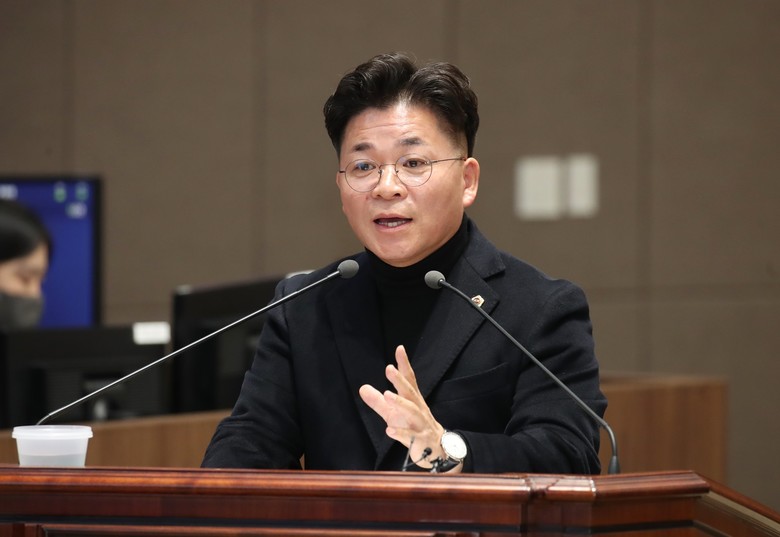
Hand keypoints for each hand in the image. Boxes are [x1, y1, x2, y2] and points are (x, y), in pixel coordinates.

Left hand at [359, 345, 460, 471]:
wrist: (437, 449)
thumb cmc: (413, 427)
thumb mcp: (393, 414)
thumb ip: (378, 402)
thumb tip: (362, 388)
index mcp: (413, 399)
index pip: (409, 379)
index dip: (404, 364)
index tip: (399, 349)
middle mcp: (418, 408)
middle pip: (410, 392)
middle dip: (400, 380)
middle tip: (389, 369)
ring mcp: (421, 424)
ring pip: (412, 411)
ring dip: (400, 403)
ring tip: (387, 395)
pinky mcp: (421, 440)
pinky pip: (411, 436)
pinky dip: (401, 433)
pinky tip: (389, 430)